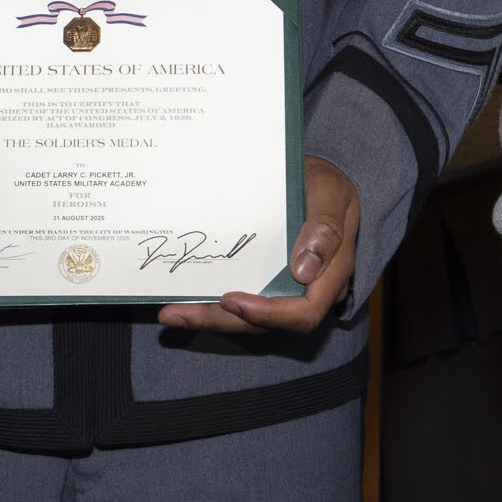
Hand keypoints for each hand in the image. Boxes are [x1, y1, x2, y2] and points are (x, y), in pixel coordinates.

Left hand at [159, 157, 359, 334]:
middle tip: (177, 314)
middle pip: (266, 323)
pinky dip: (212, 302)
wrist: (317, 179)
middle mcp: (307, 290)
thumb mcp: (331, 193)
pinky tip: (183, 300)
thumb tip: (304, 269)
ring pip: (248, 317)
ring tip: (170, 314)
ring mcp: (284, 289)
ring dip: (209, 317)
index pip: (304, 312)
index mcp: (331, 275)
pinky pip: (241, 300)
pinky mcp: (265, 282)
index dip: (269, 314)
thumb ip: (325, 228)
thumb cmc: (327, 185)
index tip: (231, 299)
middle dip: (221, 320)